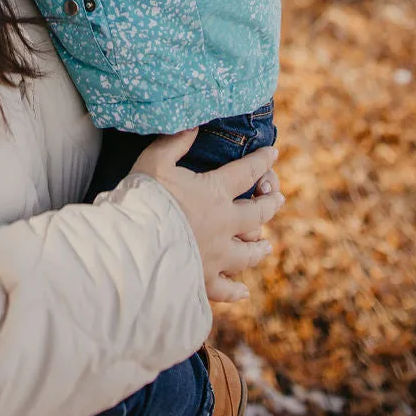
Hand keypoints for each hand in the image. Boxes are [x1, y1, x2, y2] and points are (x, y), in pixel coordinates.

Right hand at [133, 134, 283, 302]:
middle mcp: (224, 224)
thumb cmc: (145, 198)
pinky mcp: (204, 280)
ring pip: (248, 253)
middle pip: (257, 213)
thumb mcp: (156, 160)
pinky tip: (243, 291)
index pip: (246, 172)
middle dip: (270, 204)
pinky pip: (226, 289)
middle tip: (278, 198)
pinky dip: (236, 290)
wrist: (136, 245)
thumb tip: (193, 124)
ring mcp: (217, 255)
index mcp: (215, 192)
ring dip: (260, 247)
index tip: (273, 154)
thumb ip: (176, 142)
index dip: (261, 161)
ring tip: (267, 245)